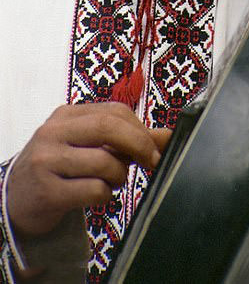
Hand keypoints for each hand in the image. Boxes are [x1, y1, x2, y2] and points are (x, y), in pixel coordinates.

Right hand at [7, 103, 170, 236]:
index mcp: (66, 115)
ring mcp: (47, 161)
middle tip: (151, 162)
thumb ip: (127, 137)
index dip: (140, 129)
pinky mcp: (47, 191)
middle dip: (139, 145)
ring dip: (120, 176)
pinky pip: (93, 190)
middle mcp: (53, 132)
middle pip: (109, 127)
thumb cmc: (61, 167)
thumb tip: (168, 136)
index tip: (154, 147)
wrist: (17, 199)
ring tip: (112, 181)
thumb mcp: (87, 144)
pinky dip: (105, 196)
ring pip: (104, 162)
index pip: (114, 111)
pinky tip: (96, 195)